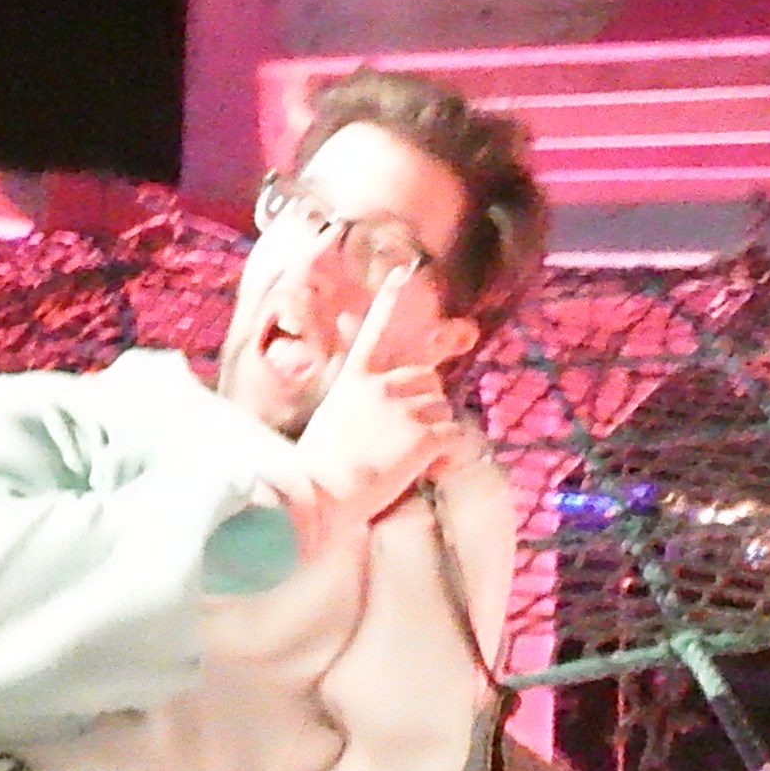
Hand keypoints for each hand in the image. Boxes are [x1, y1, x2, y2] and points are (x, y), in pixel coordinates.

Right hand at [294, 268, 471, 529]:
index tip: (405, 271)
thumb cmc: (314, 473)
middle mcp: (381, 385)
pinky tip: (427, 471)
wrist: (317, 498)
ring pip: (443, 409)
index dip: (390, 300)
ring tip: (410, 460)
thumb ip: (354, 410)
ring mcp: (404, 407)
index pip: (374, 331)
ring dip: (436, 432)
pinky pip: (455, 438)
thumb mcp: (329, 424)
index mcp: (354, 380)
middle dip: (426, 403)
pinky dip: (447, 457)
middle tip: (410, 435)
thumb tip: (374, 420)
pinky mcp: (424, 434)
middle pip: (427, 378)